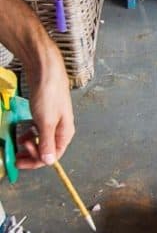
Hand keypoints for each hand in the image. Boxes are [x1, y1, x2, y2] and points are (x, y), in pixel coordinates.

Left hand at [15, 49, 73, 168]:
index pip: (52, 156)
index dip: (35, 161)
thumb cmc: (48, 96)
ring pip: (41, 140)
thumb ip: (46, 143)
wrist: (46, 71)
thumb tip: (48, 162)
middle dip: (31, 155)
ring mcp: (53, 121)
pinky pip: (38, 129)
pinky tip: (22, 133)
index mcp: (65, 134)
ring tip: (17, 145)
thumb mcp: (46, 122)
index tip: (19, 159)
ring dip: (30, 145)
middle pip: (47, 149)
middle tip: (15, 155)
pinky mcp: (45, 113)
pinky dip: (30, 134)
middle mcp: (61, 130)